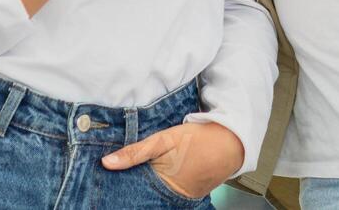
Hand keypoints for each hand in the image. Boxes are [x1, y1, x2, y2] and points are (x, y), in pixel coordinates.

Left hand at [101, 121, 243, 198]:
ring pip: (155, 194)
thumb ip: (136, 152)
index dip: (119, 183)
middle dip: (132, 184)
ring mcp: (182, 198)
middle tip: (122, 173)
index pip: (131, 191)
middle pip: (143, 195)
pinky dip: (161, 185)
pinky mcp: (190, 195)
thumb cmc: (198, 139)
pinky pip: (169, 193)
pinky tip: (159, 174)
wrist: (231, 142)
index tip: (108, 177)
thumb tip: (107, 163)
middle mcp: (172, 197)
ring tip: (141, 172)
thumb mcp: (164, 139)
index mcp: (162, 185)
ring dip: (146, 185)